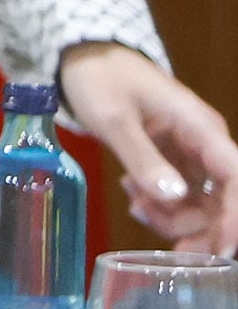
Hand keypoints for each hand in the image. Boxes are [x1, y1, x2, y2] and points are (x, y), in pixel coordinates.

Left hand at [60, 43, 237, 255]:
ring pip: (200, 203)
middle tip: (167, 246)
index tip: (221, 250)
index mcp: (202, 130)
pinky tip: (133, 196)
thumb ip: (142, 158)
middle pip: (223, 201)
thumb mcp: (114, 119)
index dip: (235, 217)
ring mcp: (191, 155)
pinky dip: (159, 205)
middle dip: (198, 227)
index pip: (237, 179)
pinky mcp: (174, 162)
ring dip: (172, 217)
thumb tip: (174, 197)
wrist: (85, 58)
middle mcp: (206, 145)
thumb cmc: (101, 80)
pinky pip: (179, 196)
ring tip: (134, 203)